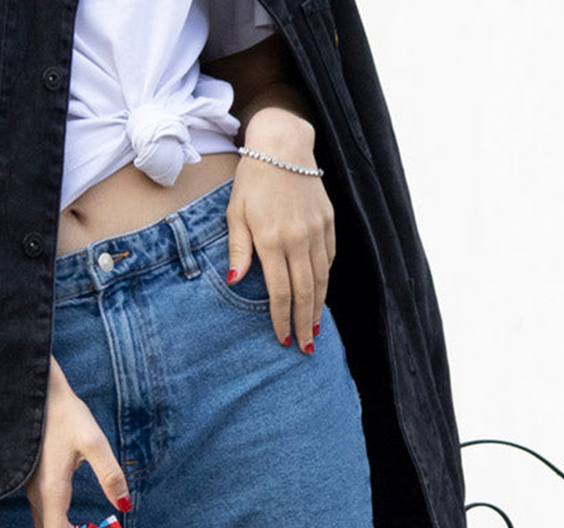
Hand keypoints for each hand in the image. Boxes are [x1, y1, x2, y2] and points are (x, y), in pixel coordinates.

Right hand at [24, 353, 129, 527]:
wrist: (32, 391)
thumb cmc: (64, 415)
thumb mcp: (94, 442)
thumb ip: (110, 476)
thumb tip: (125, 505)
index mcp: (52, 491)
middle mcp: (37, 494)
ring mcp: (30, 487)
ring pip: (44, 522)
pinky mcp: (30, 478)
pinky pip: (42, 509)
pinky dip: (56, 520)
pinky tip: (73, 513)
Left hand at [227, 109, 335, 348]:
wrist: (283, 144)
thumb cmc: (252, 180)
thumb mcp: (235, 214)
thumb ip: (238, 249)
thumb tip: (236, 283)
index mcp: (272, 240)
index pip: (280, 291)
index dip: (281, 317)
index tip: (283, 338)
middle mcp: (298, 238)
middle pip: (305, 291)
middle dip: (304, 322)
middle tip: (305, 347)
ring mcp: (317, 229)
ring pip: (321, 278)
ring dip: (318, 307)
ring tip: (315, 329)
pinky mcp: (328, 220)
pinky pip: (328, 257)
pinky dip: (325, 278)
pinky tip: (320, 293)